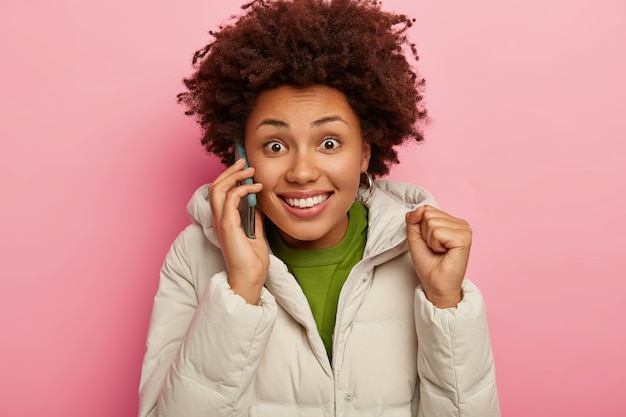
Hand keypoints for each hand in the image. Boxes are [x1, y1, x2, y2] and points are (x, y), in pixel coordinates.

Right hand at [209, 158, 267, 303]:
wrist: (250, 277)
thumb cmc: (252, 260)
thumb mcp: (255, 233)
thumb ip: (253, 219)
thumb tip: (256, 206)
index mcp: (224, 221)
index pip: (219, 192)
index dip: (229, 178)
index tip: (244, 169)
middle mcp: (218, 219)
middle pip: (215, 186)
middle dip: (229, 171)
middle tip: (245, 162)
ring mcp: (221, 222)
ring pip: (217, 188)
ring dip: (234, 176)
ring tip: (250, 171)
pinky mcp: (228, 225)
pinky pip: (231, 198)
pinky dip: (243, 189)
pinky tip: (256, 188)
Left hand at [405, 205, 471, 307]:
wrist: (435, 283)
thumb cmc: (428, 263)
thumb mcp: (415, 237)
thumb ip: (414, 220)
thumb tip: (418, 208)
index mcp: (451, 222)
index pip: (427, 209)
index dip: (421, 227)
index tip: (429, 243)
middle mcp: (460, 223)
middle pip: (428, 214)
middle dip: (425, 234)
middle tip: (435, 248)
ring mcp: (464, 230)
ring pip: (432, 222)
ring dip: (430, 240)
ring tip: (439, 251)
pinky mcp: (464, 238)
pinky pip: (438, 232)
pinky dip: (435, 244)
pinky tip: (445, 252)